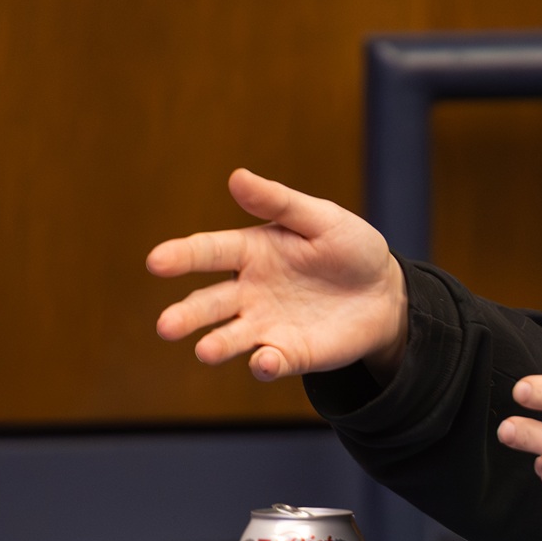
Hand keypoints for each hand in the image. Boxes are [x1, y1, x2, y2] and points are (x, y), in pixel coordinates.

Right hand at [147, 169, 408, 380]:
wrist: (385, 292)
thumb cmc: (348, 248)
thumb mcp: (321, 218)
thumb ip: (279, 203)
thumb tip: (236, 176)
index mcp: (250, 252)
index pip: (209, 252)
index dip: (182, 256)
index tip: (156, 262)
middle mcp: (248, 292)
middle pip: (208, 303)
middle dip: (186, 315)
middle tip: (166, 326)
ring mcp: (265, 325)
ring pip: (230, 338)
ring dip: (216, 345)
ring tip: (205, 351)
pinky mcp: (290, 353)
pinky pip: (272, 362)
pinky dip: (265, 364)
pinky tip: (264, 361)